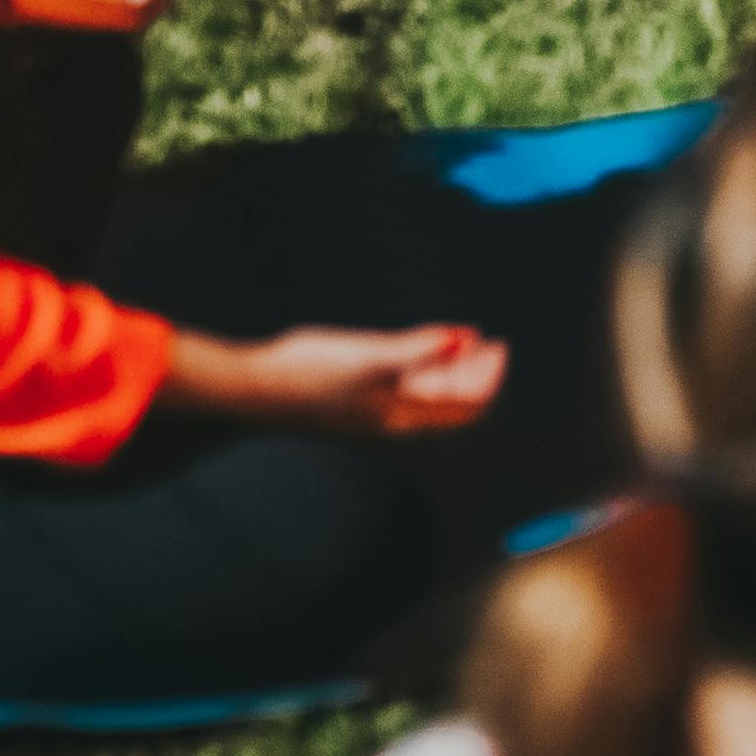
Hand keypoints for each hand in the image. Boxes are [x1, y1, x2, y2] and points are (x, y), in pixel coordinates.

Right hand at [167, 323, 507, 431]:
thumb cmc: (311, 374)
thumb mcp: (371, 357)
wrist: (255, 389)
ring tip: (467, 341)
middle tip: (493, 343)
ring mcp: (373, 407)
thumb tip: (464, 338)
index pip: (464, 405)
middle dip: (476, 373)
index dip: (488, 378)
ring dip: (452, 368)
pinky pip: (404, 384)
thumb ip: (418, 348)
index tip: (500, 346)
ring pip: (428, 393)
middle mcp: (393, 417)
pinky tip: (420, 346)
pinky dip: (423, 365)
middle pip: (451, 401)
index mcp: (402, 415)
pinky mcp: (354, 394)